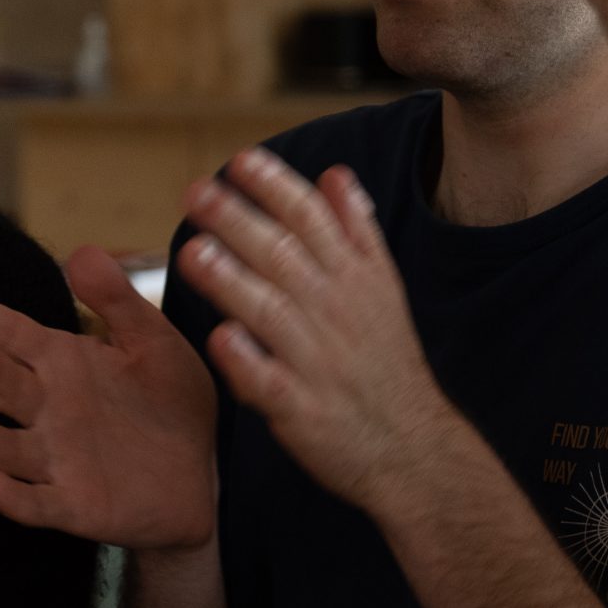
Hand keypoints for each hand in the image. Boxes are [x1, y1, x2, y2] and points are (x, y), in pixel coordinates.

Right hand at [0, 245, 219, 550]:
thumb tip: (81, 251)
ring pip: (11, 448)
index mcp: (64, 364)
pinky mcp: (73, 505)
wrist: (204, 474)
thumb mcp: (153, 343)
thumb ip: (118, 302)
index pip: (14, 336)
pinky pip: (35, 504)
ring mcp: (56, 460)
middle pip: (9, 387)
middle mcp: (50, 410)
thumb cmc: (171, 400)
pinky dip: (13, 498)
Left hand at [175, 150, 460, 512]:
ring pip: (272, 313)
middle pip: (285, 256)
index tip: (241, 161)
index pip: (313, 220)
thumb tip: (334, 174)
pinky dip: (247, 360)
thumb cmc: (386, 362)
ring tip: (195, 252)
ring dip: (233, 281)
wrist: (412, 447)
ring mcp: (319, 362)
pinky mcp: (302, 410)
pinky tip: (221, 338)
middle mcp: (337, 312)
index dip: (277, 187)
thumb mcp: (384, 289)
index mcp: (355, 278)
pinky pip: (270, 381)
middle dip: (240, 220)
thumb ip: (356, 230)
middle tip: (196, 192)